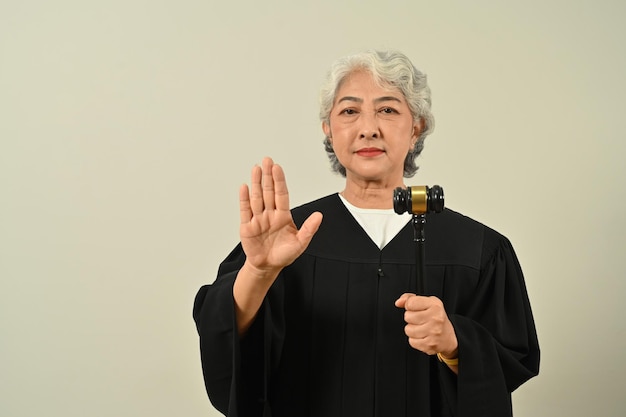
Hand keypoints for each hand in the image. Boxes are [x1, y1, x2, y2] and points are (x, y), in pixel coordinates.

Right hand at [239, 157, 322, 277]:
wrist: (268, 266)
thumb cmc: (284, 254)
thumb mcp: (300, 243)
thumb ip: (309, 229)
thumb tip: (319, 216)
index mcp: (283, 215)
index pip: (281, 194)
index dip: (279, 181)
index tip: (278, 168)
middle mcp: (270, 214)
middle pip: (268, 191)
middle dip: (268, 176)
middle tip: (267, 160)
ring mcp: (258, 219)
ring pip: (257, 197)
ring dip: (256, 183)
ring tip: (256, 168)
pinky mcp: (247, 226)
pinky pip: (245, 210)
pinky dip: (244, 199)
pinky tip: (245, 187)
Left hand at [395, 293, 457, 357]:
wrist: (449, 338)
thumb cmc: (436, 318)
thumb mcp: (427, 303)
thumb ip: (411, 299)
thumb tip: (398, 302)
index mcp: (435, 305)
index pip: (410, 303)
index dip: (410, 306)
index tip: (415, 309)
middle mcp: (435, 318)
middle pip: (407, 316)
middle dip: (411, 318)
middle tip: (420, 320)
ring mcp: (433, 333)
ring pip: (408, 329)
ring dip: (412, 330)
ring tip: (421, 328)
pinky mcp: (429, 345)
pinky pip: (411, 341)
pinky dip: (415, 340)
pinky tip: (423, 336)